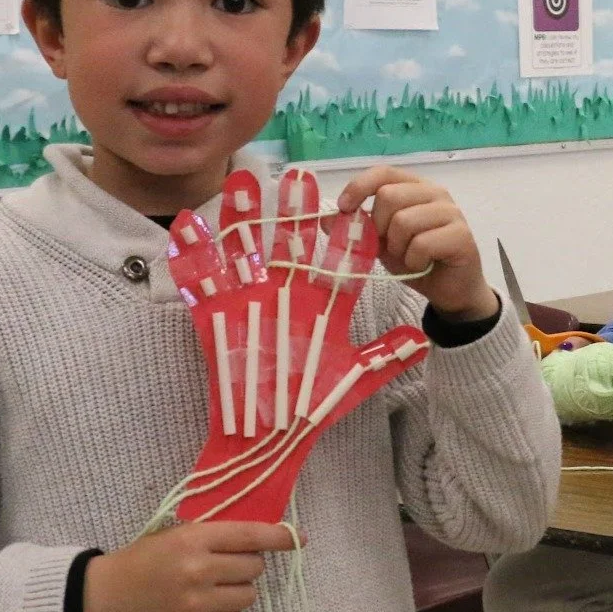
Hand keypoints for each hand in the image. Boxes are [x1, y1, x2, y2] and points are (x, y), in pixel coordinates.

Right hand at [83, 522, 298, 611]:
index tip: (299, 538)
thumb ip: (217, 535)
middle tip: (226, 567)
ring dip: (238, 591)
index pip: (250, 536)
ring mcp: (197, 604)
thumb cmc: (147, 559)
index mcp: (195, 539)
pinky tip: (207, 608)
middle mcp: (199, 570)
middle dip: (247, 566)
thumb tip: (265, 539)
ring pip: (249, 597)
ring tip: (213, 589)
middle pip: (255, 568)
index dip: (280, 537)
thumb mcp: (179, 534)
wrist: (107, 596)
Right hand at [167, 169, 429, 523]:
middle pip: (293, 243)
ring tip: (245, 179)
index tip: (360, 209)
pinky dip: (194, 253)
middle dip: (296, 210)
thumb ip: (387, 355)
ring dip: (244, 216)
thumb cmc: (310, 407)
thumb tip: (424, 337)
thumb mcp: (354, 378)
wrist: (266, 435)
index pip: (339, 261)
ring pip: (248, 249)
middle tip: (302, 175)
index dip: (349, 236)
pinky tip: (188, 221)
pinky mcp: (216, 316)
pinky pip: (202, 280)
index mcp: (321, 304)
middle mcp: (286, 294)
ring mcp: (250, 301)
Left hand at [336, 166, 497, 320]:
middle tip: (388, 246)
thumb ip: (358, 229)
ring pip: (404, 220)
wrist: (449, 290)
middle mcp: (435, 193)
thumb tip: (323, 220)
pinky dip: (414, 261)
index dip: (360, 186)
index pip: (384, 172)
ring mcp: (451, 212)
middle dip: (379, 227)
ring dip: (398, 247)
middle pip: (390, 196)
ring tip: (408, 257)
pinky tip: (422, 265)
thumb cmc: (416, 260)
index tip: (344, 207)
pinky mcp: (461, 235)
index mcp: (414, 187)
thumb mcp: (379, 244)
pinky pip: (422, 243)